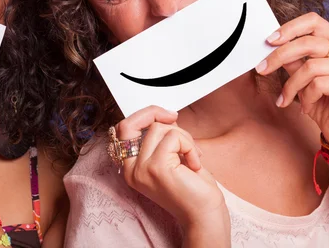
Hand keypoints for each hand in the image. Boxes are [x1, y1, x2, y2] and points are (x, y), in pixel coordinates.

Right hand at [115, 106, 228, 231]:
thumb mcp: (170, 157)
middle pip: (132, 123)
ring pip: (159, 128)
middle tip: (173, 117)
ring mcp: (142, 169)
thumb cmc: (192, 188)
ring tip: (191, 155)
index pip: (123, 129)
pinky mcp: (157, 167)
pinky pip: (174, 137)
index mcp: (131, 167)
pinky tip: (194, 163)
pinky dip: (189, 146)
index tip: (165, 115)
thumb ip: (161, 138)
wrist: (205, 216)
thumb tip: (163, 116)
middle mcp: (131, 170)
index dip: (143, 115)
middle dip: (154, 112)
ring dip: (183, 136)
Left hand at [256, 12, 328, 145]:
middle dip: (279, 56)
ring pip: (310, 67)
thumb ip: (290, 59)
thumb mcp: (300, 76)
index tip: (268, 41)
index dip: (289, 28)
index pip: (313, 21)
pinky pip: (319, 84)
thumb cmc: (320, 100)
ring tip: (287, 98)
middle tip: (261, 69)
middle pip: (308, 42)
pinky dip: (306, 96)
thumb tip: (269, 45)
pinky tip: (306, 106)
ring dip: (292, 85)